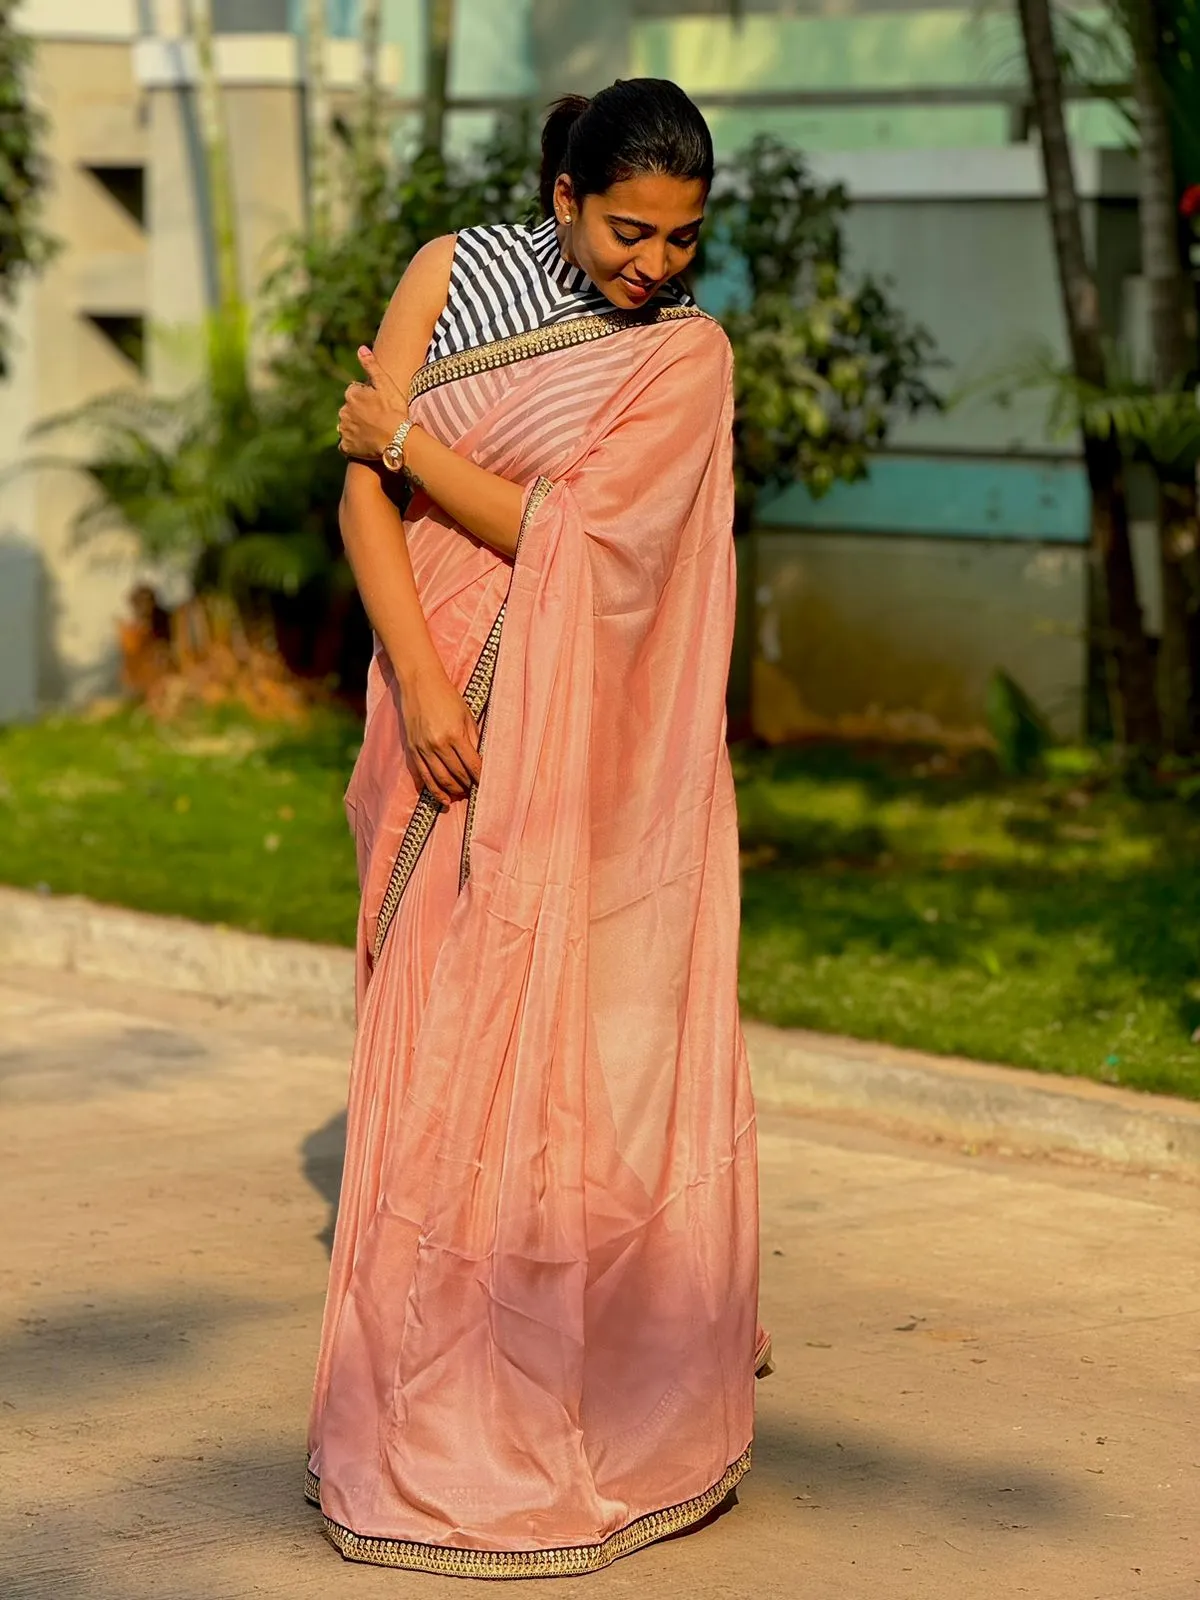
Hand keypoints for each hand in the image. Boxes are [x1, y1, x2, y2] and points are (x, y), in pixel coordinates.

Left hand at [337, 345, 408, 458]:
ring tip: (373, 433)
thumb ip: (371, 366)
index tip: (380, 405)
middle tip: (378, 420)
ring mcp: (344, 430)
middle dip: (360, 413)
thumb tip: (360, 349)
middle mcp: (343, 411)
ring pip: (347, 426)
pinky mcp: (346, 447)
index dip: (368, 399)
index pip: (355, 393)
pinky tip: (366, 445)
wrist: (398, 439)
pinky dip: (353, 445)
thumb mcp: (386, 384)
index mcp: (351, 394)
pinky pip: (346, 445)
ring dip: (356, 428)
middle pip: (350, 410)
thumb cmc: (395, 411)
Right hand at [398, 666, 481, 805]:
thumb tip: (481, 761)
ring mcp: (423, 748)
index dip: (480, 778)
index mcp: (455, 735)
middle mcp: (438, 744)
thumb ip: (474, 738)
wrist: (419, 683)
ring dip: (453, 791)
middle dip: (468, 786)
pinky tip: (443, 799)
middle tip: (475, 791)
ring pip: (440, 779)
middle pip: (457, 775)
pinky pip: (423, 776)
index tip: (487, 786)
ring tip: (462, 795)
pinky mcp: (413, 749)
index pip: (472, 765)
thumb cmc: (447, 697)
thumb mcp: (467, 715)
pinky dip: (433, 790)